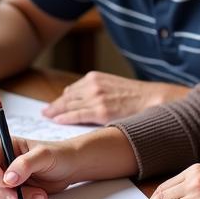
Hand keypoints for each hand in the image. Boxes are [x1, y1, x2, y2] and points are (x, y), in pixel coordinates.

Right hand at [0, 137, 79, 198]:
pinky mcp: (11, 190)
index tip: (12, 185)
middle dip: (7, 193)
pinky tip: (38, 197)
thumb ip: (25, 164)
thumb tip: (8, 179)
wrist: (69, 168)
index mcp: (0, 146)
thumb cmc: (57, 155)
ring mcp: (3, 177)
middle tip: (26, 197)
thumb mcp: (43, 156)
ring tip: (39, 195)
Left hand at [46, 73, 188, 125]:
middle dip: (55, 105)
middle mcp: (92, 86)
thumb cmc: (136, 96)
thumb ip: (97, 90)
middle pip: (67, 97)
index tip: (54, 105)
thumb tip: (82, 99)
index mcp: (94, 78)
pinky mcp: (100, 111)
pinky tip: (57, 120)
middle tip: (45, 112)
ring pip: (69, 106)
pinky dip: (64, 118)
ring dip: (56, 111)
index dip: (62, 99)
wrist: (154, 100)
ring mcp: (95, 98)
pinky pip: (76, 115)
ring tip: (47, 116)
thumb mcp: (113, 86)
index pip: (72, 90)